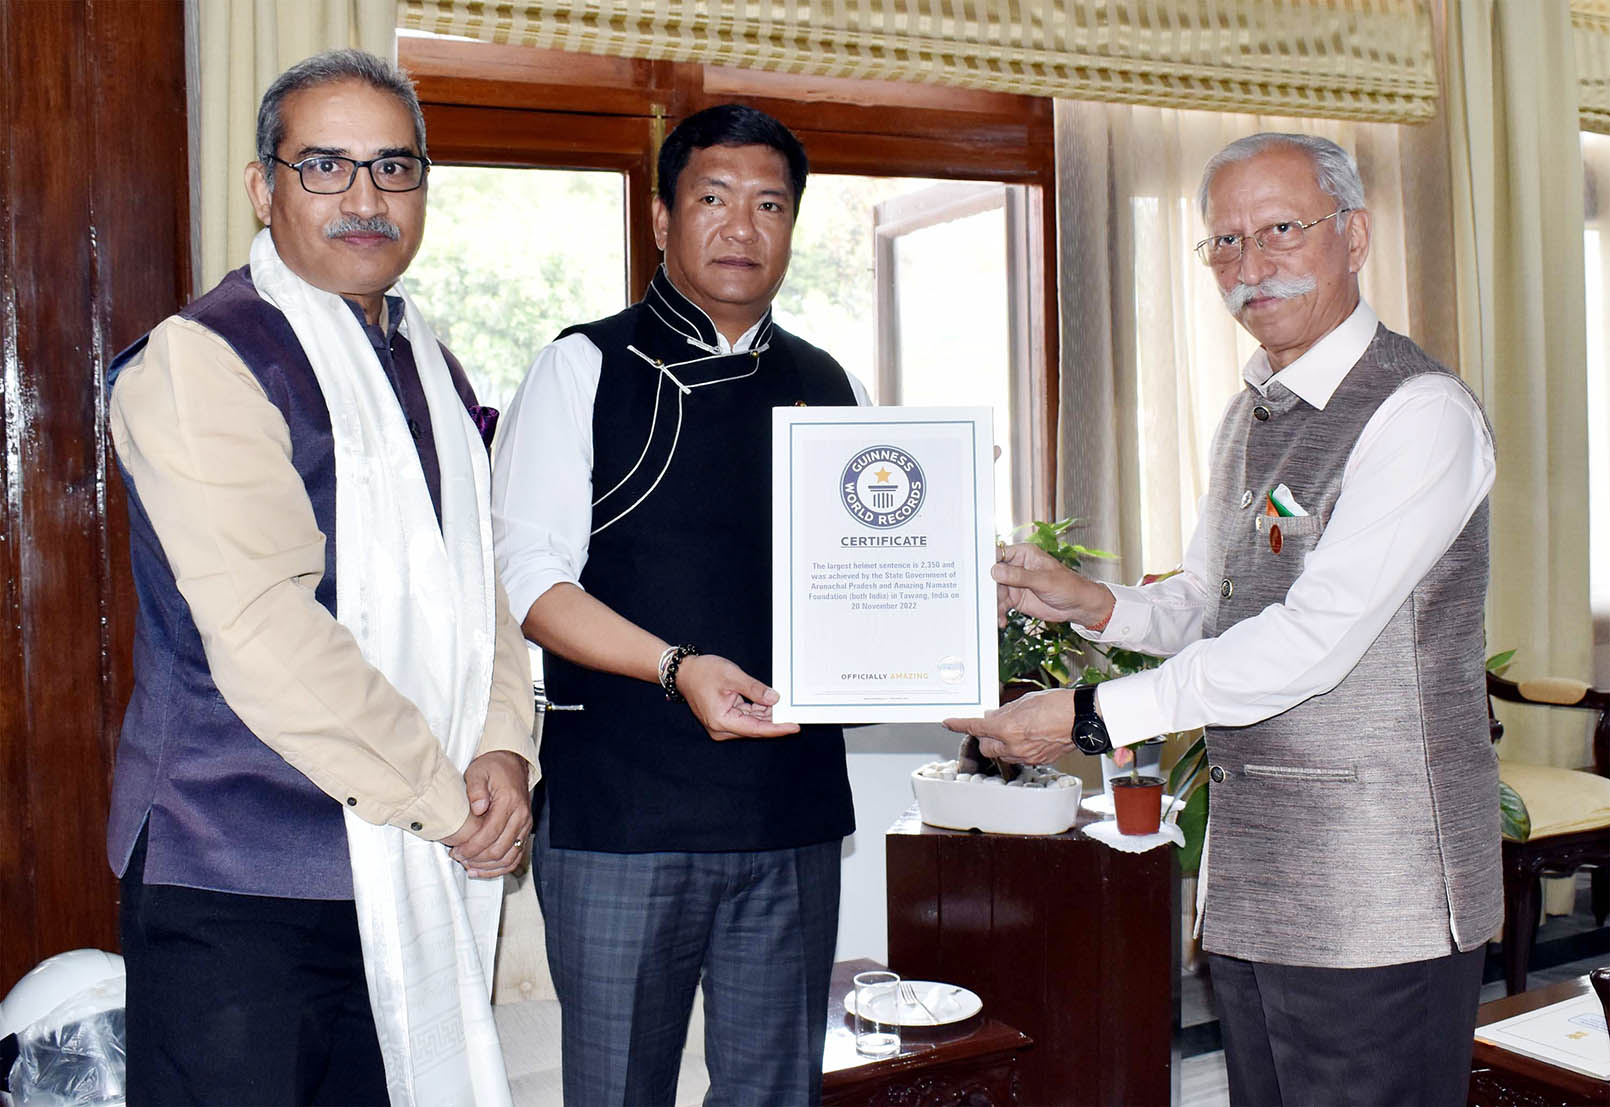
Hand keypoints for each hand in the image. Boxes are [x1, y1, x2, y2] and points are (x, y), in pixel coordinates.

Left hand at [442, 750, 531, 877]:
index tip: (456, 852)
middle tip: (458, 858)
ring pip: (509, 858)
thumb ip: (476, 789)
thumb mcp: (478, 771)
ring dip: (488, 867)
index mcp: (509, 802)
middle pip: (500, 850)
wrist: (512, 763)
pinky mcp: (524, 831)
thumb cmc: (493, 768)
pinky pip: (516, 857)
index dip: (471, 847)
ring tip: (469, 867)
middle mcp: (521, 816)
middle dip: (477, 859)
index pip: (490, 834)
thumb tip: (478, 808)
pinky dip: (500, 868)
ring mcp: (525, 825)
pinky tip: (484, 869)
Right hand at [677, 654, 800, 740]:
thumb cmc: (703, 672)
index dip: (777, 728)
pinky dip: (757, 711)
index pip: (756, 729)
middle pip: (755, 728)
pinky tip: (766, 702)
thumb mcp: (732, 676)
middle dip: (773, 719)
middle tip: (793, 710)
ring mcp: (722, 726)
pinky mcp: (724, 721)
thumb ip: (754, 689)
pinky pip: (745, 718)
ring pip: (751, 724)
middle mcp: (721, 729)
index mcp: (721, 721)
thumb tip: (774, 699)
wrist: (684, 672)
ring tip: (779, 702)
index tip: (794, 727)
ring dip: (765, 714)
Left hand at [943, 688, 1076, 764]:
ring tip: (1014, 728)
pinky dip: (1016, 747)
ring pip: (1001, 754)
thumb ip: (1003, 712)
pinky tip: (1027, 736)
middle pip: (985, 747)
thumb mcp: (1024, 702)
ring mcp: (1026, 756)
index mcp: (1007, 729)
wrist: (1083, 718)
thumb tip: (990, 717)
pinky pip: (1018, 756)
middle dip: (985, 736)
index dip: (959, 725)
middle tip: (993, 723)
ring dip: (1000, 743)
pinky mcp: (1037, 761)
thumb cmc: (1057, 705)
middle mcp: (1013, 746)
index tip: (949, 723)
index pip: (975, 727)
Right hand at [992, 543, 1112, 628]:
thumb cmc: (1068, 586)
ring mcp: (1014, 583)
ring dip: (992, 603)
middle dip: (987, 587)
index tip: (977, 573)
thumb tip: (996, 570)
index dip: (987, 562)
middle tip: (982, 598)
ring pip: (995, 592)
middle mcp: (1016, 567)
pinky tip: (1001, 620)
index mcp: (1024, 554)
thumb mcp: (1043, 580)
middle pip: (993, 575)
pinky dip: (999, 613)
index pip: (999, 554)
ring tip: (994, 614)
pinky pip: (1001, 605)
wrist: (1078, 607)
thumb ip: (1019, 576)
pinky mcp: (1015, 599)